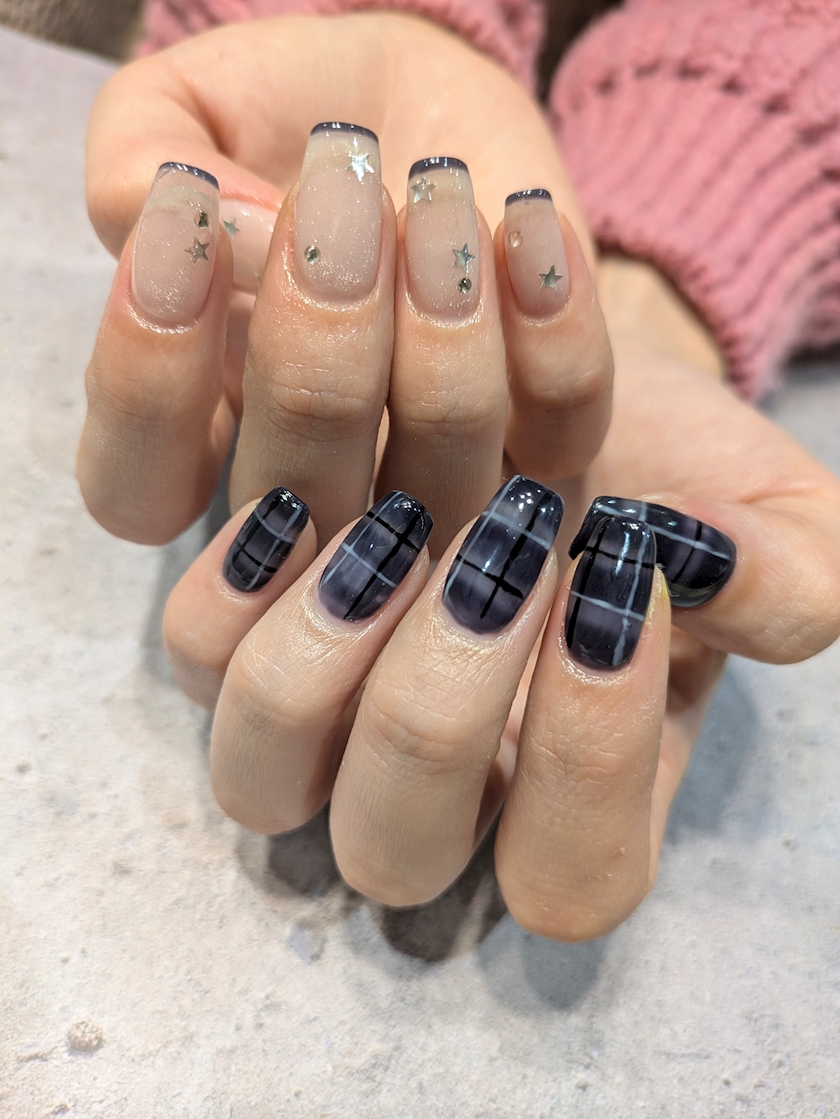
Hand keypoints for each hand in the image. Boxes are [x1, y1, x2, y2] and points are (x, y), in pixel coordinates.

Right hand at [78, 13, 610, 551]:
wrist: (432, 110)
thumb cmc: (291, 119)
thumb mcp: (188, 105)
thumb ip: (145, 159)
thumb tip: (228, 235)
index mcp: (204, 423)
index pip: (138, 491)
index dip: (150, 386)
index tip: (189, 225)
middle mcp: (319, 481)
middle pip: (302, 511)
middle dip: (318, 360)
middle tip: (342, 199)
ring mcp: (437, 479)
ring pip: (441, 495)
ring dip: (443, 346)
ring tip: (439, 193)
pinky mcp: (544, 443)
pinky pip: (562, 436)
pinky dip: (552, 331)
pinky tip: (524, 218)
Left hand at [162, 256, 839, 940]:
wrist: (544, 364)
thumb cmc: (656, 463)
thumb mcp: (770, 517)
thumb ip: (790, 575)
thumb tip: (704, 569)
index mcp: (568, 789)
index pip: (567, 876)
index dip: (590, 759)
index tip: (613, 588)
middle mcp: (426, 779)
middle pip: (391, 850)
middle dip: (444, 703)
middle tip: (506, 542)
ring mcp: (318, 712)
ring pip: (261, 775)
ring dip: (326, 650)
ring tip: (399, 516)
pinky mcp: (233, 620)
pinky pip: (190, 655)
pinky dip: (235, 586)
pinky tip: (300, 503)